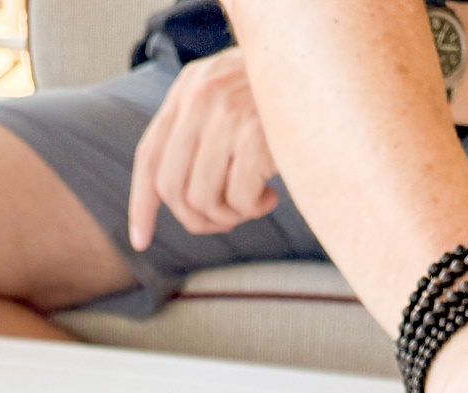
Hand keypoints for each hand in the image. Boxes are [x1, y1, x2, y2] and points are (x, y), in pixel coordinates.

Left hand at [129, 48, 278, 251]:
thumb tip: (174, 198)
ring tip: (252, 204)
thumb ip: (198, 133)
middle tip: (226, 219)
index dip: (142, 203)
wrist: (326, 77)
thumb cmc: (280, 102)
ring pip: (203, 200)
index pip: (149, 155)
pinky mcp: (254, 137)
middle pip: (171, 187)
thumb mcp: (229, 100)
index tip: (141, 239)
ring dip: (228, 216)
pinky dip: (254, 209)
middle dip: (195, 219)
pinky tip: (271, 195)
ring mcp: (227, 116)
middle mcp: (201, 98)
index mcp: (188, 89)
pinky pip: (238, 201)